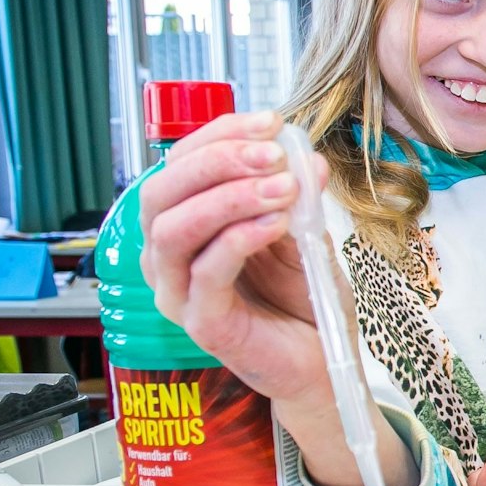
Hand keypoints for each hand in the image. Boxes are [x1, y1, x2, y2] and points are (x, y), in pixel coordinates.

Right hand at [139, 108, 406, 485]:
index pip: (180, 166)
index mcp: (187, 226)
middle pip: (162, 192)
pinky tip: (276, 223)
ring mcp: (179, 292)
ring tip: (281, 188)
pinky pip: (206, 272)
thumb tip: (304, 155)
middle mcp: (170, 257)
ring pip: (173, 230)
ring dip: (228, 197)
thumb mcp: (303, 234)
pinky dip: (240, 238)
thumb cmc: (305, 301)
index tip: (269, 121)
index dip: (219, 135)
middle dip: (217, 161)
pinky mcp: (201, 323)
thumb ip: (297, 197)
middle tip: (271, 154)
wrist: (324, 364)